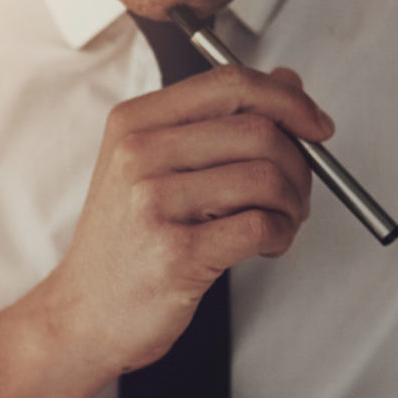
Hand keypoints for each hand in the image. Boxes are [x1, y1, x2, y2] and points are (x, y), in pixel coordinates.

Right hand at [32, 61, 327, 375]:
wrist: (82, 315)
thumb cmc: (123, 245)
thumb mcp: (153, 167)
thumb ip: (219, 120)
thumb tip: (287, 82)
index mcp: (134, 122)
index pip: (230, 84)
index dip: (288, 100)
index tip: (316, 126)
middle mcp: (139, 154)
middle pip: (257, 130)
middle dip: (299, 164)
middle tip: (296, 192)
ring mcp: (154, 203)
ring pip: (265, 178)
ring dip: (291, 204)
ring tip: (279, 223)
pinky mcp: (176, 252)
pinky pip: (259, 226)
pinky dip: (280, 235)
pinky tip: (267, 244)